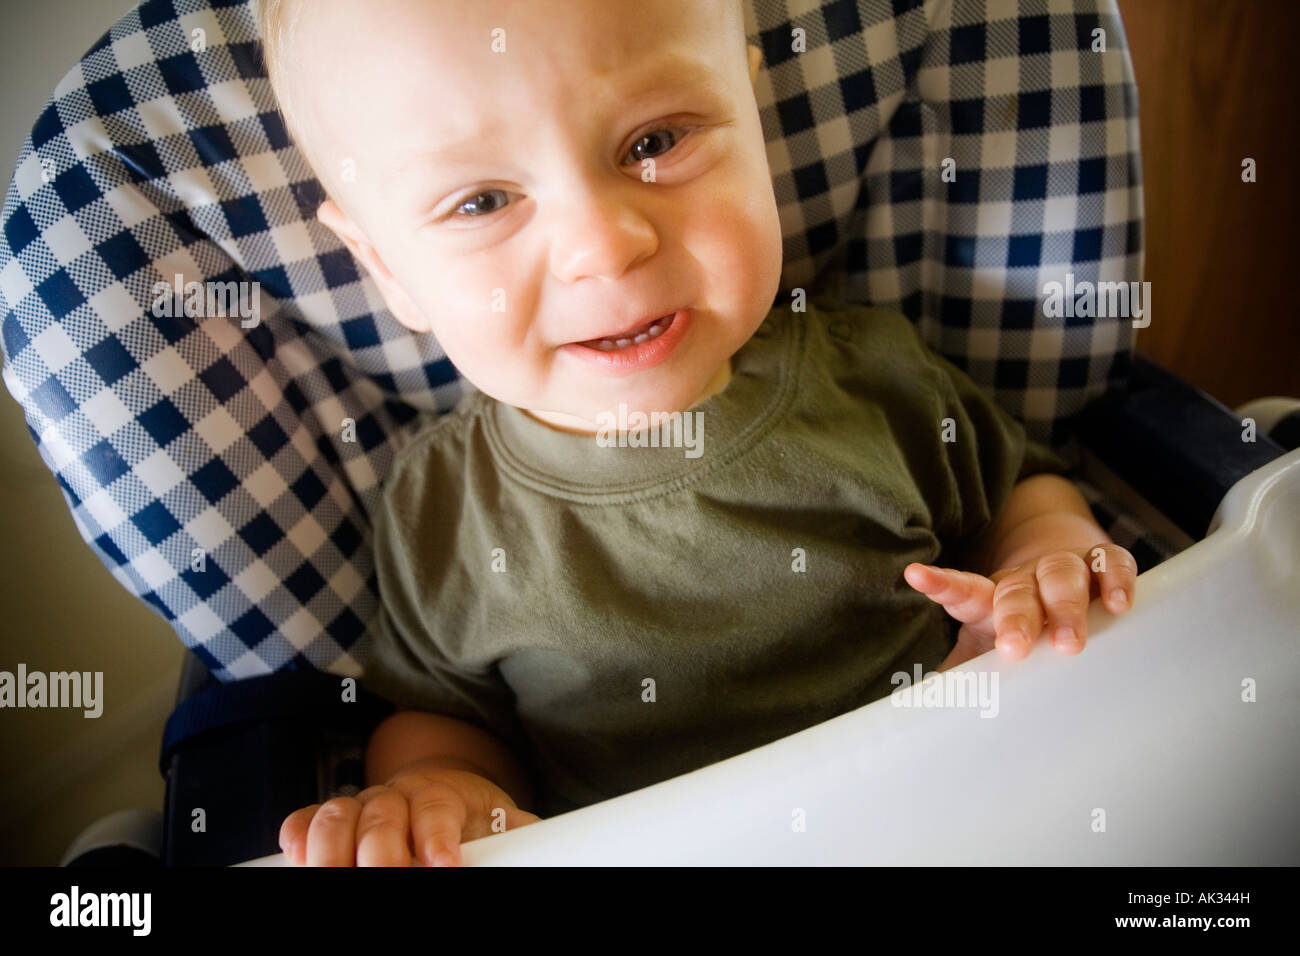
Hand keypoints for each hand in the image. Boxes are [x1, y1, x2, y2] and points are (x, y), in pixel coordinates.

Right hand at [279, 759, 542, 865]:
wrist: (447, 789)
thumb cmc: (477, 818)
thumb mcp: (506, 823)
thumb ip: (520, 834)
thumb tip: (553, 847)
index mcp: (443, 792)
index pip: (437, 807)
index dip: (435, 835)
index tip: (444, 864)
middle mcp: (397, 794)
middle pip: (381, 816)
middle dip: (381, 852)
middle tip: (387, 878)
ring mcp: (361, 805)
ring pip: (336, 815)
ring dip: (330, 849)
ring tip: (332, 877)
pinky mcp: (334, 820)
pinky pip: (305, 820)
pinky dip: (297, 835)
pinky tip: (295, 858)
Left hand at [903, 543, 1137, 669]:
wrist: (1063, 575)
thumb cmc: (1019, 621)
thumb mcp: (987, 645)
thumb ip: (962, 671)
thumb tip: (924, 706)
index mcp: (990, 600)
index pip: (962, 590)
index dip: (940, 583)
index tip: (916, 575)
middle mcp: (1025, 580)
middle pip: (1016, 592)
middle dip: (1015, 619)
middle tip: (1014, 650)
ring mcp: (1063, 568)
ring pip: (1061, 575)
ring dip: (1065, 607)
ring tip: (1068, 644)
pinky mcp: (1101, 564)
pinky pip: (1110, 562)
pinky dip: (1115, 579)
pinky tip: (1117, 604)